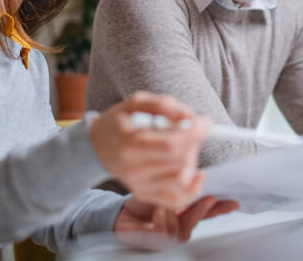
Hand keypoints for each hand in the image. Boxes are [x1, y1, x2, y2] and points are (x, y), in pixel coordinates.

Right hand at [89, 91, 210, 207]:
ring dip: (191, 160)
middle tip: (191, 131)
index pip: (172, 144)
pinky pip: (177, 199)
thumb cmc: (119, 122)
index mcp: (130, 143)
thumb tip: (190, 117)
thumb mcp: (136, 102)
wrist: (97, 147)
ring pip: (182, 178)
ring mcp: (139, 185)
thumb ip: (164, 105)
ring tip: (184, 147)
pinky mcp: (145, 194)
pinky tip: (196, 174)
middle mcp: (134, 168)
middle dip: (193, 143)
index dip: (194, 133)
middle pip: (180, 160)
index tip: (205, 122)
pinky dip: (193, 188)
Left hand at [114, 195, 238, 245]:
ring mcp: (172, 237)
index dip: (222, 207)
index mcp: (187, 213)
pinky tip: (157, 211)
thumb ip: (182, 189)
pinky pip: (166, 233)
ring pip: (183, 228)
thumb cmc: (142, 202)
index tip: (234, 201)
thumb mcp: (163, 189)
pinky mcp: (159, 244)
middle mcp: (183, 226)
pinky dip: (162, 219)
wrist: (121, 214)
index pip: (209, 211)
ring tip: (163, 203)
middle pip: (200, 220)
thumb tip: (200, 177)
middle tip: (208, 197)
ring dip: (173, 212)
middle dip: (204, 209)